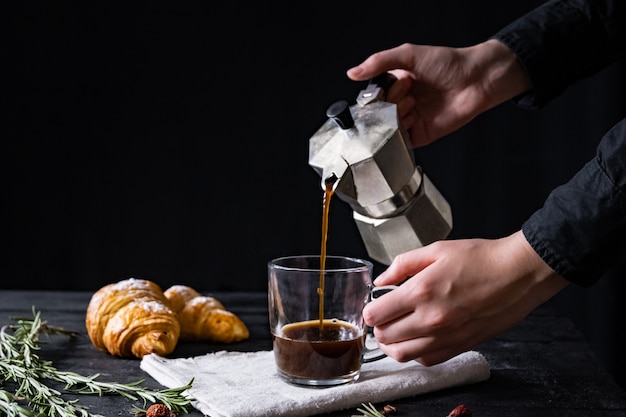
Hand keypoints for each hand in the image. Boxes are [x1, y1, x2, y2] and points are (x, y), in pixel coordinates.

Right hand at [347, 40, 530, 147]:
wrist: (476, 79)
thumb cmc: (448, 63)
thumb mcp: (409, 54)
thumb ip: (379, 62)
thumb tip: (352, 72)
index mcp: (395, 84)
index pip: (373, 96)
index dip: (374, 96)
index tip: (381, 91)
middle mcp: (402, 102)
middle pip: (379, 113)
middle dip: (388, 105)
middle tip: (405, 92)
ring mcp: (411, 119)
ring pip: (389, 127)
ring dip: (397, 117)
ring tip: (413, 103)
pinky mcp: (422, 134)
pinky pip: (403, 141)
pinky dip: (400, 135)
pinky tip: (409, 121)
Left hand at [363, 230, 567, 365]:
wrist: (519, 274)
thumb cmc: (481, 259)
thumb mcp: (437, 250)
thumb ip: (402, 265)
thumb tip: (381, 281)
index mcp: (421, 291)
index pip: (376, 315)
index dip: (370, 310)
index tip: (374, 305)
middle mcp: (431, 319)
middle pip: (385, 337)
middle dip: (378, 328)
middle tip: (382, 317)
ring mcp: (446, 337)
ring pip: (402, 355)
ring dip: (392, 345)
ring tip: (394, 331)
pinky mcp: (460, 346)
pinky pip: (426, 360)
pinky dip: (415, 353)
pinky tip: (417, 339)